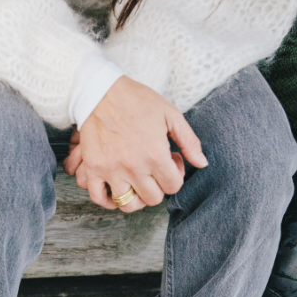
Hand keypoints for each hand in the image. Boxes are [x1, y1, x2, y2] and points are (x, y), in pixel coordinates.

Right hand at [63, 76, 207, 213]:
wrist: (100, 91)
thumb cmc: (137, 100)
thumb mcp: (170, 114)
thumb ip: (189, 141)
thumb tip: (202, 163)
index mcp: (155, 155)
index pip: (173, 186)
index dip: (176, 175)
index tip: (170, 161)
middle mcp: (134, 167)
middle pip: (153, 199)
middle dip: (158, 187)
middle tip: (154, 170)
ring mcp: (112, 170)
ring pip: (129, 205)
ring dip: (136, 198)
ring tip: (137, 184)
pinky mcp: (94, 169)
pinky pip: (99, 198)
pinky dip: (108, 200)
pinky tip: (116, 191)